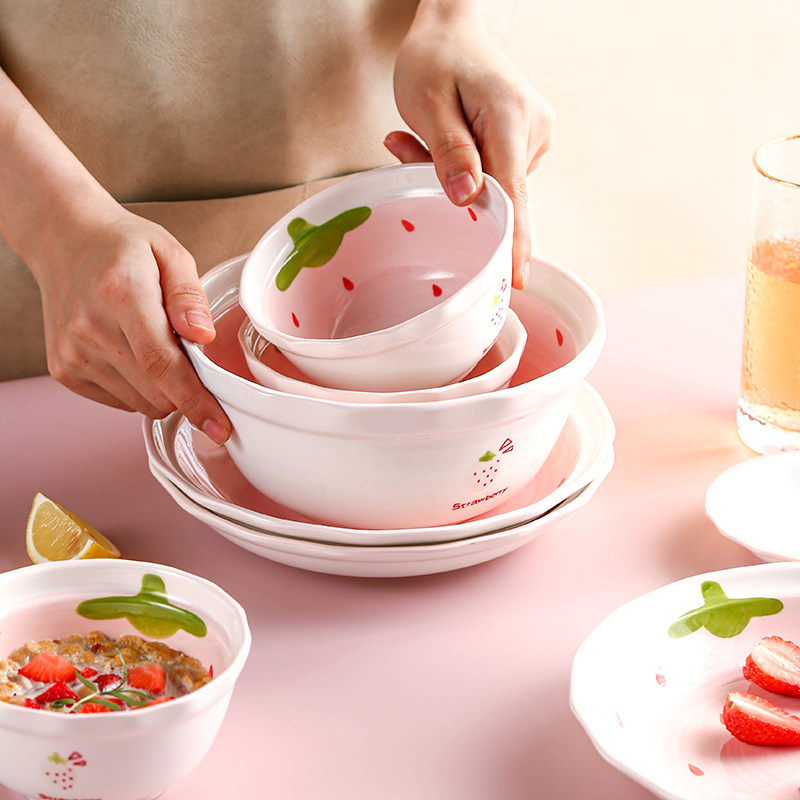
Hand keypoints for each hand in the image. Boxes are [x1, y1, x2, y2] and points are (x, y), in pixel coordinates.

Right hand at [34, 207, 230, 442]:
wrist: (63, 240)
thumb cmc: (121, 247)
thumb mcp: (169, 253)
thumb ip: (190, 296)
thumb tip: (204, 336)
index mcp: (120, 294)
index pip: (163, 364)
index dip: (195, 400)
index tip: (219, 426)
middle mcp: (89, 329)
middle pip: (156, 392)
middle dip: (188, 389)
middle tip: (190, 355)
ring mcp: (72, 354)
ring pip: (141, 404)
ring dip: (163, 389)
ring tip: (153, 344)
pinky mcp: (64, 371)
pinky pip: (121, 402)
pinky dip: (139, 388)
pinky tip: (131, 352)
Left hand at [386, 0, 554, 289]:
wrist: (456, 28)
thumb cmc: (436, 57)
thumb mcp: (427, 102)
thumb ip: (448, 153)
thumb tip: (468, 201)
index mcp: (510, 116)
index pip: (512, 193)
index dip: (513, 240)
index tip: (515, 277)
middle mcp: (533, 129)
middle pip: (497, 192)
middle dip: (452, 188)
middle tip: (405, 148)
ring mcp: (534, 137)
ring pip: (493, 186)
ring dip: (455, 177)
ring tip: (422, 136)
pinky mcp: (526, 144)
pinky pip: (495, 175)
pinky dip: (466, 169)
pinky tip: (447, 142)